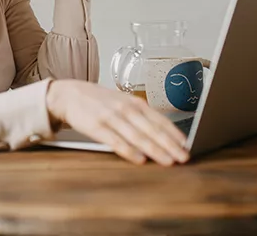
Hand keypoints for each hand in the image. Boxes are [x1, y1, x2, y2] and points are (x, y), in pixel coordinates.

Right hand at [46, 80, 189, 165]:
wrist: (69, 94)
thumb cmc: (99, 101)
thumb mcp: (122, 102)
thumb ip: (140, 115)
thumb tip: (162, 133)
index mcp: (134, 102)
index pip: (159, 120)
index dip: (174, 134)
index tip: (186, 146)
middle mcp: (125, 109)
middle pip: (152, 129)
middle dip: (170, 145)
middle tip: (183, 158)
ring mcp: (111, 117)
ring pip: (137, 136)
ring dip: (155, 149)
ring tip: (168, 161)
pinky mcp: (97, 127)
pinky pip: (116, 141)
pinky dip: (129, 151)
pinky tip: (139, 160)